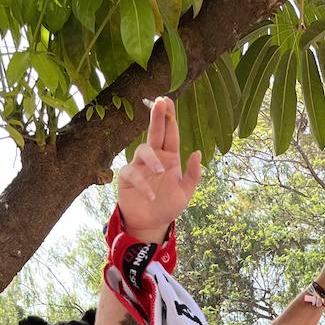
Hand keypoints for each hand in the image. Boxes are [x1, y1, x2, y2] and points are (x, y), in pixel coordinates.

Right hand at [116, 96, 202, 242]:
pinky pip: (132, 173)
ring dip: (152, 159)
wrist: (152, 224)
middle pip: (155, 133)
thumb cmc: (169, 206)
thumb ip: (193, 175)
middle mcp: (155, 158)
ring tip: (160, 172)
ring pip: (143, 150)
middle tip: (160, 102)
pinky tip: (151, 196)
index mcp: (170, 158)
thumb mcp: (186, 192)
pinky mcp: (127, 178)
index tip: (167, 100)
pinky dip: (142, 184)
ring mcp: (140, 166)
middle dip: (157, 117)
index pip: (171, 134)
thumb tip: (197, 153)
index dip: (169, 118)